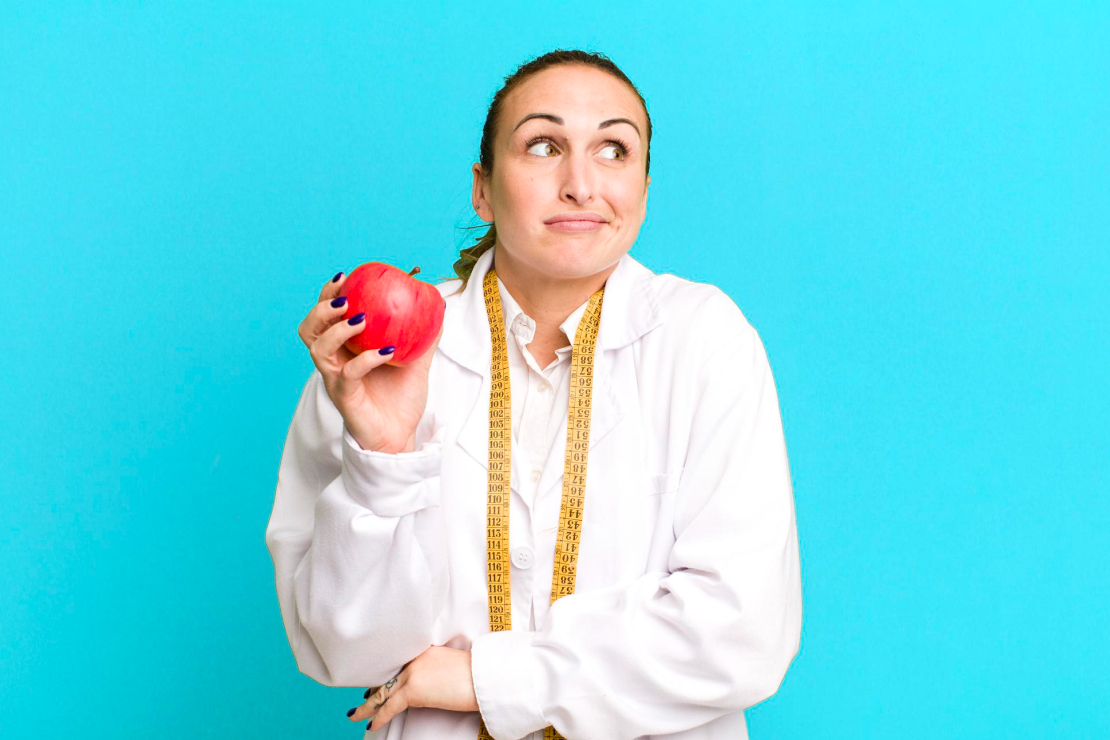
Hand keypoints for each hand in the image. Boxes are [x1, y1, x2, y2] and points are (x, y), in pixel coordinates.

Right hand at [298, 270, 443, 452]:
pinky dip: (366, 358)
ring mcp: (336, 379)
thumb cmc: (400, 399)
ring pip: (319, 349)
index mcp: (344, 348)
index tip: (345, 276)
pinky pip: (349, 373)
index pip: (325, 316)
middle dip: (322, 308)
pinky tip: (387, 350)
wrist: (400, 436)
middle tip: (344, 296)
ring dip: (337, 330)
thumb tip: (439, 304)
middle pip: (310, 329)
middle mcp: (334, 362)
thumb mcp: (417, 361)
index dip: (328, 294)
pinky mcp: (344, 397)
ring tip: (360, 319)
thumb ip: (424, 335)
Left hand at [346, 646, 479, 731]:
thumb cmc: (476, 674)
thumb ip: (435, 669)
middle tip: (363, 699)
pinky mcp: (413, 690)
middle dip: (373, 690)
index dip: (386, 675)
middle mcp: (415, 658)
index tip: (377, 683)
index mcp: (424, 650)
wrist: (484, 677)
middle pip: (388, 677)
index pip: (399, 664)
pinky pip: (389, 707)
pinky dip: (379, 717)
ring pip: (383, 692)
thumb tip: (429, 684)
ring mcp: (413, 673)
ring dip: (368, 705)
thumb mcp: (452, 665)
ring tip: (355, 714)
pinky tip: (372, 724)